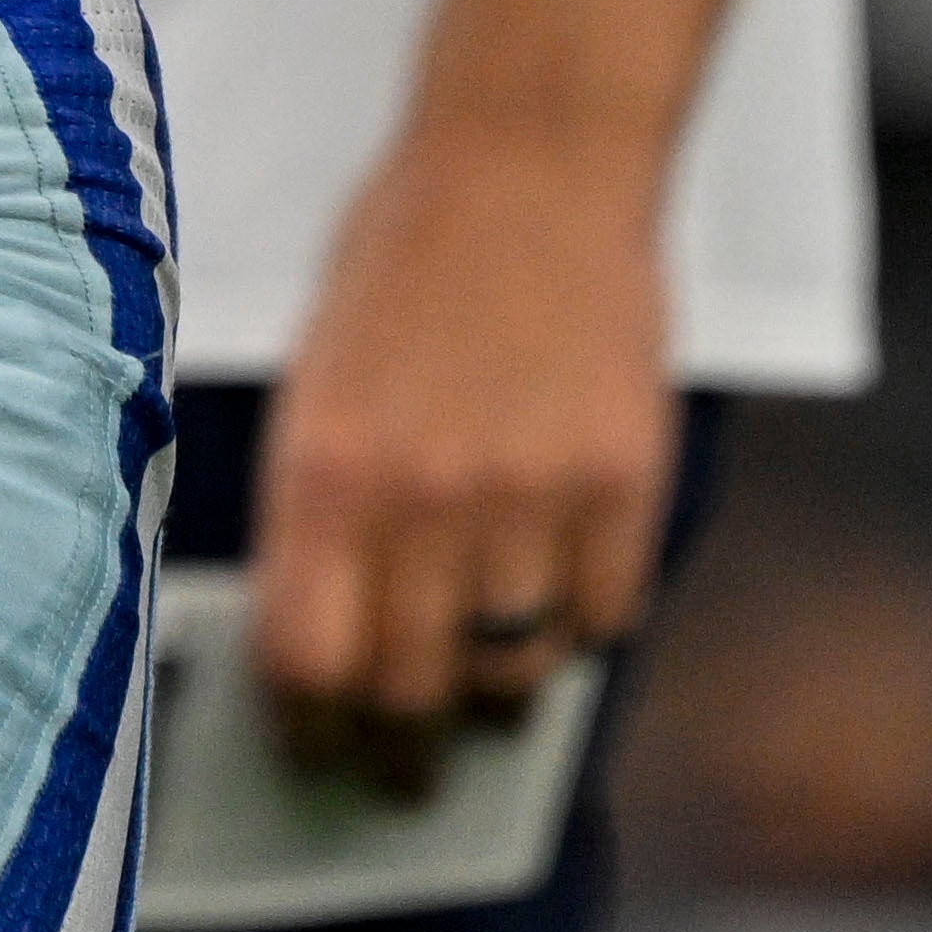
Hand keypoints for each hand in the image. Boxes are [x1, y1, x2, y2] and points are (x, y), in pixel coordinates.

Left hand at [250, 121, 680, 795]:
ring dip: (494, 691)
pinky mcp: (625, 484)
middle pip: (409, 692)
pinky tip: (562, 589)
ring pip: (512, 672)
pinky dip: (582, 625)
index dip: (308, 726)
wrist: (526, 162)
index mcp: (322, 469)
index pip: (306, 661)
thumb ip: (319, 511)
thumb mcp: (319, 380)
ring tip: (484, 680)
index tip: (315, 753)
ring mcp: (531, 495)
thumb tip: (323, 648)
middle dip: (400, 747)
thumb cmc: (405, 264)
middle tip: (404, 769)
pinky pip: (604, 620)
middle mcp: (422, 497)